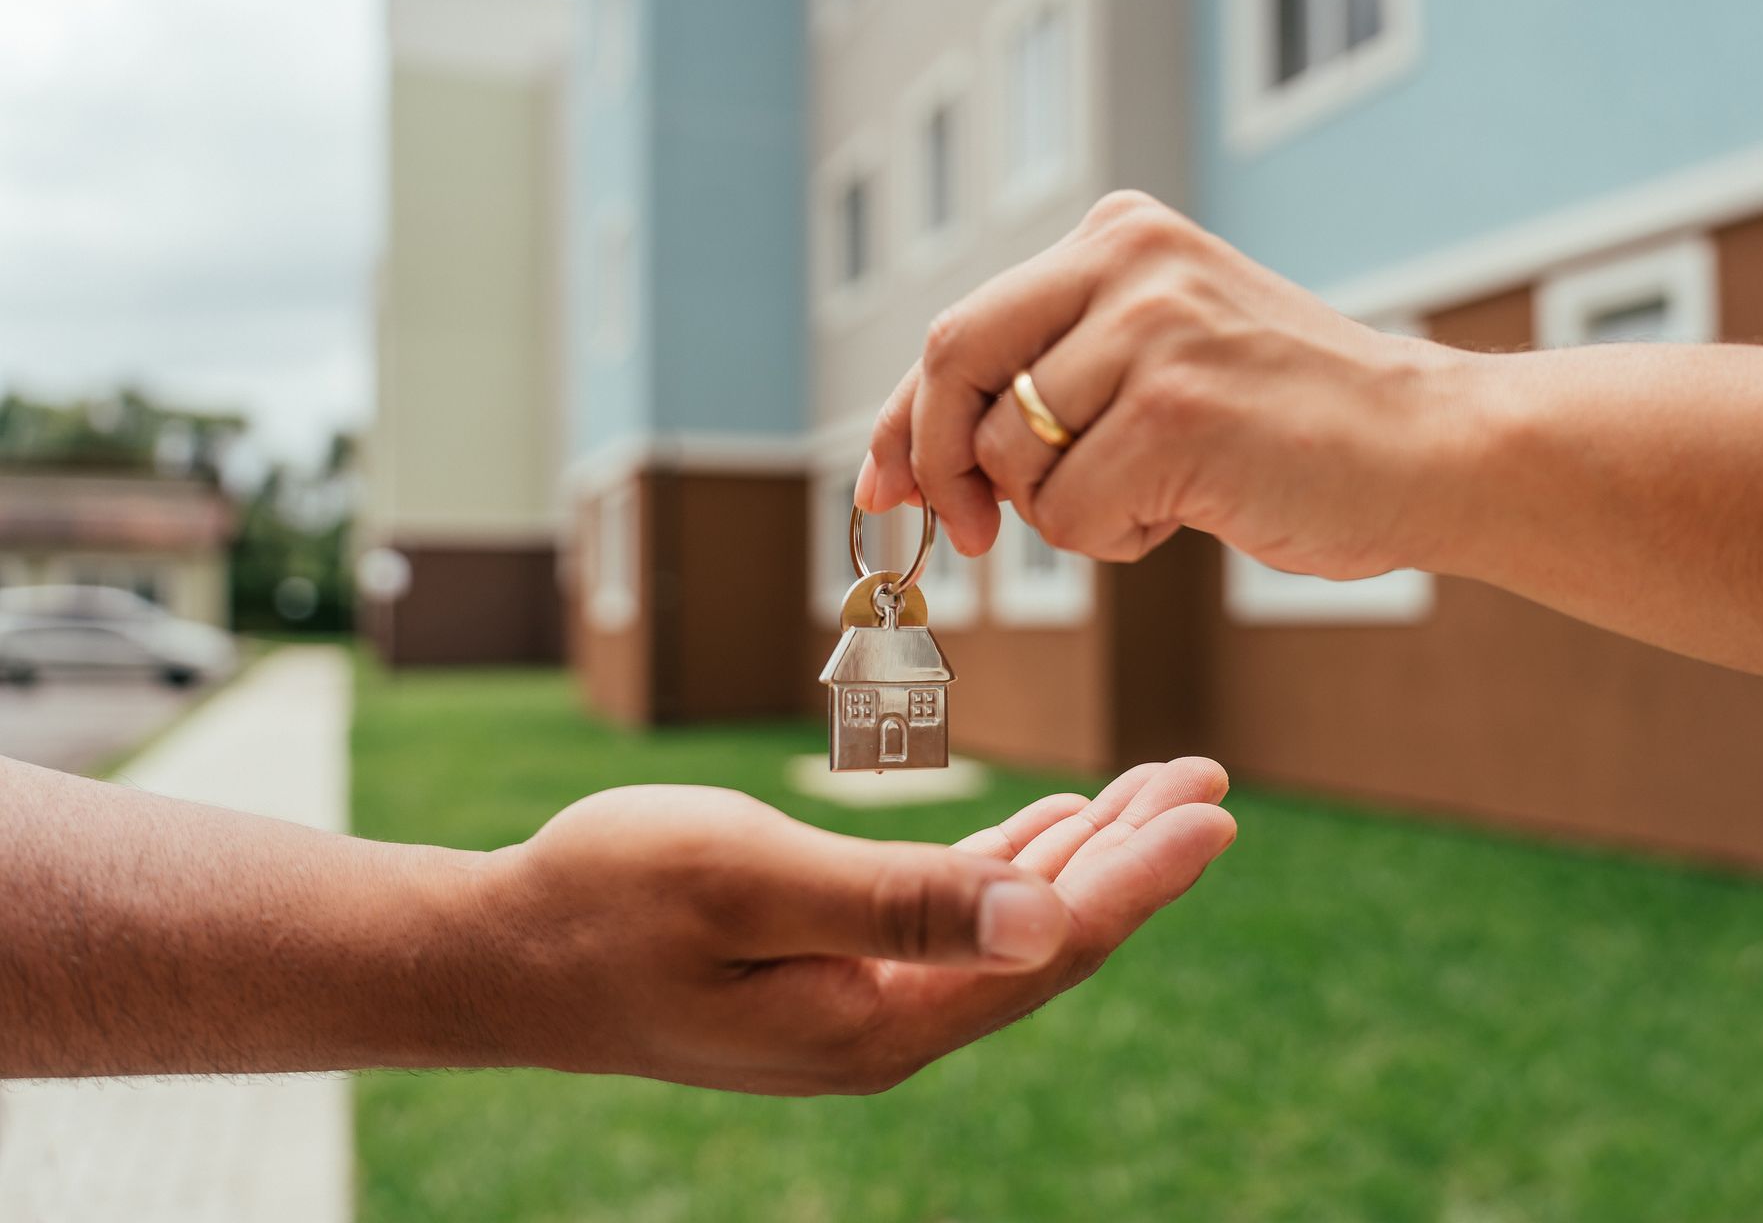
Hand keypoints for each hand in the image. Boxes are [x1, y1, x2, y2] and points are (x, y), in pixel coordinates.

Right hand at [476, 757, 1233, 1093]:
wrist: (501, 954)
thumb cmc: (607, 895)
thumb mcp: (748, 878)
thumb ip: (898, 903)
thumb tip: (1047, 928)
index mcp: (879, 1018)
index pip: (1047, 947)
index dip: (1138, 876)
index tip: (1212, 808)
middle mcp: (885, 1029)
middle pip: (1043, 941)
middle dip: (1129, 858)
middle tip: (1203, 781)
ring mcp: (857, 1009)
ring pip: (1002, 930)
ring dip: (1078, 857)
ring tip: (1151, 795)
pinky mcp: (827, 980)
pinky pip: (949, 925)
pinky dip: (1006, 869)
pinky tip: (1045, 833)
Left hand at [857, 190, 1473, 578]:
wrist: (1430, 448)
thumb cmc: (1288, 423)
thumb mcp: (1160, 358)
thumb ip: (1051, 378)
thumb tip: (904, 459)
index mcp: (1119, 236)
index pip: (961, 328)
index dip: (900, 418)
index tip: (882, 487)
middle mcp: (1128, 261)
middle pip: (953, 363)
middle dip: (939, 464)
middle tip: (970, 534)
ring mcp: (1153, 329)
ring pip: (1013, 457)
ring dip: (1065, 510)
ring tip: (1159, 492)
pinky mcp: (1177, 409)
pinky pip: (1070, 515)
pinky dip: (1115, 539)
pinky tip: (1191, 508)